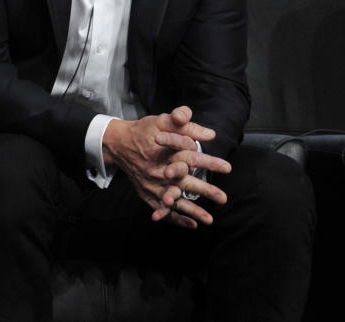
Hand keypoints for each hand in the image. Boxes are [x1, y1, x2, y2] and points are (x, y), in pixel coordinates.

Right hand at [103, 106, 231, 228]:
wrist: (118, 144)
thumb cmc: (142, 132)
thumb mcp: (161, 121)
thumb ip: (184, 123)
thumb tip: (210, 134)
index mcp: (164, 152)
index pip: (190, 157)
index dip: (209, 162)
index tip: (227, 168)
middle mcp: (158, 171)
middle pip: (184, 182)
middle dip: (205, 190)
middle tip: (223, 198)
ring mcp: (151, 184)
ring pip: (174, 199)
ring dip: (191, 211)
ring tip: (209, 219)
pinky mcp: (146, 193)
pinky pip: (162, 209)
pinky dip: (175, 218)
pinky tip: (192, 225)